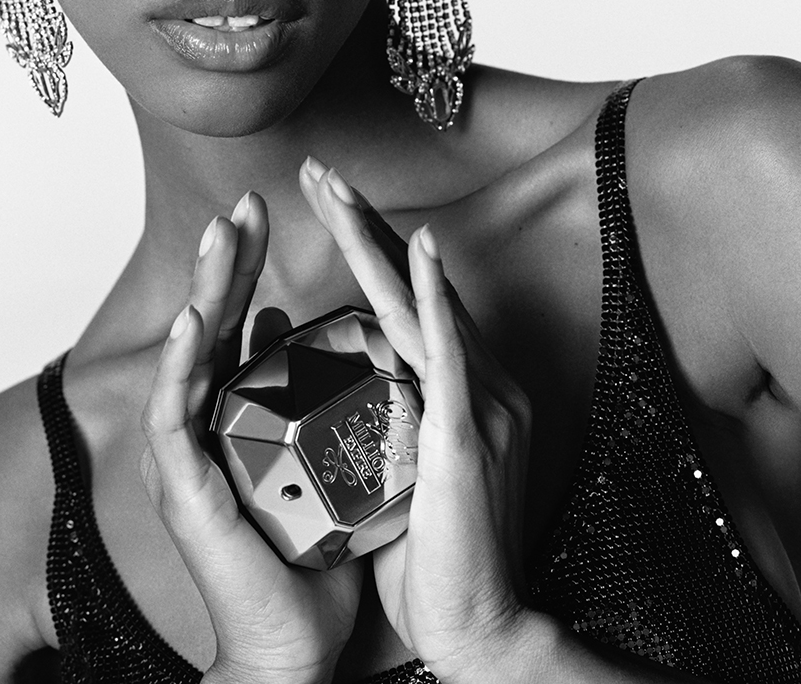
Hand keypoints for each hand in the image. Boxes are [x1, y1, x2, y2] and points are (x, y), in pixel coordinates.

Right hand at [140, 192, 361, 683]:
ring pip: (188, 355)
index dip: (248, 262)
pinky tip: (198, 319)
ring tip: (219, 234)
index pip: (238, 320)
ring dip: (204, 291)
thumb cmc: (310, 547)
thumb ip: (301, 388)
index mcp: (233, 411)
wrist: (297, 637)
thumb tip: (293, 324)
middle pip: (212, 324)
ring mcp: (187, 454)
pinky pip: (175, 416)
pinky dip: (185, 364)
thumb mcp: (311, 448)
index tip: (266, 210)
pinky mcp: (184, 488)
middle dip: (226, 259)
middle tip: (244, 203)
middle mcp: (202, 424)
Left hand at [300, 159, 533, 683]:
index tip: (331, 206)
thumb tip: (351, 392)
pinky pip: (449, 353)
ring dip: (376, 240)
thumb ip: (387, 422)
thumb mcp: (405, 473)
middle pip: (411, 287)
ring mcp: (480, 405)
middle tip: (319, 173)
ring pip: (419, 303)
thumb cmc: (437, 558)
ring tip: (335, 188)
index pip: (408, 304)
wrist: (480, 628)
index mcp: (464, 393)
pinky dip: (434, 297)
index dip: (371, 250)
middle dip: (362, 225)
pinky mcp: (468, 435)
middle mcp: (481, 385)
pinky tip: (421, 250)